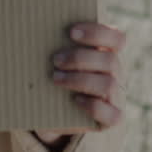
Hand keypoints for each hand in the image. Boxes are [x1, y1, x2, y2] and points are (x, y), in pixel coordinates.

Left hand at [34, 21, 125, 145]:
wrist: (60, 114)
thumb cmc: (60, 77)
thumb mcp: (61, 61)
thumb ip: (59, 46)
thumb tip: (34, 32)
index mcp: (109, 54)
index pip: (117, 39)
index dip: (98, 33)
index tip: (71, 32)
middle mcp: (117, 74)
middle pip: (111, 61)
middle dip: (80, 58)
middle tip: (55, 60)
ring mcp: (117, 97)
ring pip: (109, 84)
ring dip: (79, 79)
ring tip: (56, 78)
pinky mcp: (113, 118)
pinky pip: (111, 114)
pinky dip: (92, 105)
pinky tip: (75, 100)